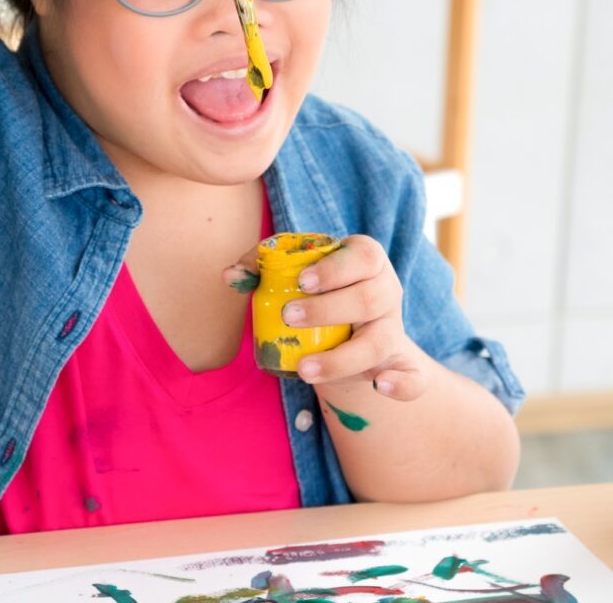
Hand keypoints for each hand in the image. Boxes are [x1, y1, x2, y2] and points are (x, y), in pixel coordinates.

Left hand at [223, 235, 428, 400]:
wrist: (343, 326)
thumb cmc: (312, 288)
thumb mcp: (290, 269)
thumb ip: (259, 266)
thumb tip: (229, 276)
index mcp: (366, 259)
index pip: (362, 257)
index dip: (334, 269)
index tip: (301, 282)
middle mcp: (386, 291)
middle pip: (368, 298)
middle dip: (328, 310)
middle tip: (289, 317)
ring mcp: (394, 328)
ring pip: (379, 342)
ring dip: (342, 357)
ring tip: (304, 369)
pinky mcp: (398, 362)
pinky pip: (413, 376)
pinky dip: (403, 384)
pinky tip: (381, 386)